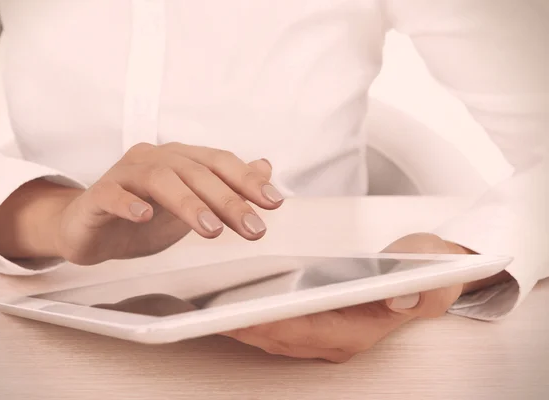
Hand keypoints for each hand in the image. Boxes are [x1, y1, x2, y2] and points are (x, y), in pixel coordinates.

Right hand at [0, 142, 283, 263]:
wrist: (88, 230)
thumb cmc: (142, 216)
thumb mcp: (192, 205)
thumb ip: (225, 186)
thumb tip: (265, 167)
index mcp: (177, 158)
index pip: (218, 162)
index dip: (246, 180)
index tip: (273, 203)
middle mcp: (152, 158)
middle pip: (194, 171)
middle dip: (227, 200)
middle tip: (252, 228)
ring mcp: (123, 175)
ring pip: (159, 178)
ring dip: (188, 203)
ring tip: (212, 230)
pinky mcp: (97, 197)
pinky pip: (112, 194)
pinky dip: (129, 203)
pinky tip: (145, 216)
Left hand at [224, 233, 507, 362]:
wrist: (433, 271)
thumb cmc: (428, 268)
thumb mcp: (435, 270)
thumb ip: (424, 288)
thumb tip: (400, 300)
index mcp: (360, 328)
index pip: (306, 330)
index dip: (270, 324)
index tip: (237, 315)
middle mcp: (338, 336)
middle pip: (279, 334)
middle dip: (242, 324)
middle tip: (203, 309)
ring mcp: (326, 330)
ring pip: (274, 331)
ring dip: (241, 320)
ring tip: (205, 304)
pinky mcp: (317, 319)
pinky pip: (278, 321)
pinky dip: (253, 311)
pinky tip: (232, 297)